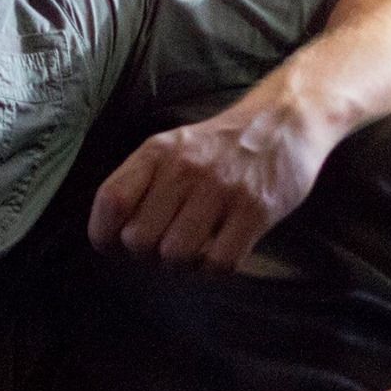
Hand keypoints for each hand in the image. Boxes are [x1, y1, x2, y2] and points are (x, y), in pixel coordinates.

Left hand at [88, 97, 339, 270]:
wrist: (286, 120)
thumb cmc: (222, 145)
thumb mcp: (174, 147)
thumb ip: (143, 182)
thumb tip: (112, 237)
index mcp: (158, 152)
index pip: (110, 201)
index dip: (104, 235)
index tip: (116, 246)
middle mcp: (186, 169)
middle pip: (139, 240)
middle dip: (147, 255)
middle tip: (166, 246)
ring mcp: (222, 190)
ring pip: (176, 256)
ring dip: (183, 265)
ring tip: (196, 250)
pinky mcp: (256, 211)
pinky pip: (219, 264)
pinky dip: (214, 269)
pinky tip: (221, 251)